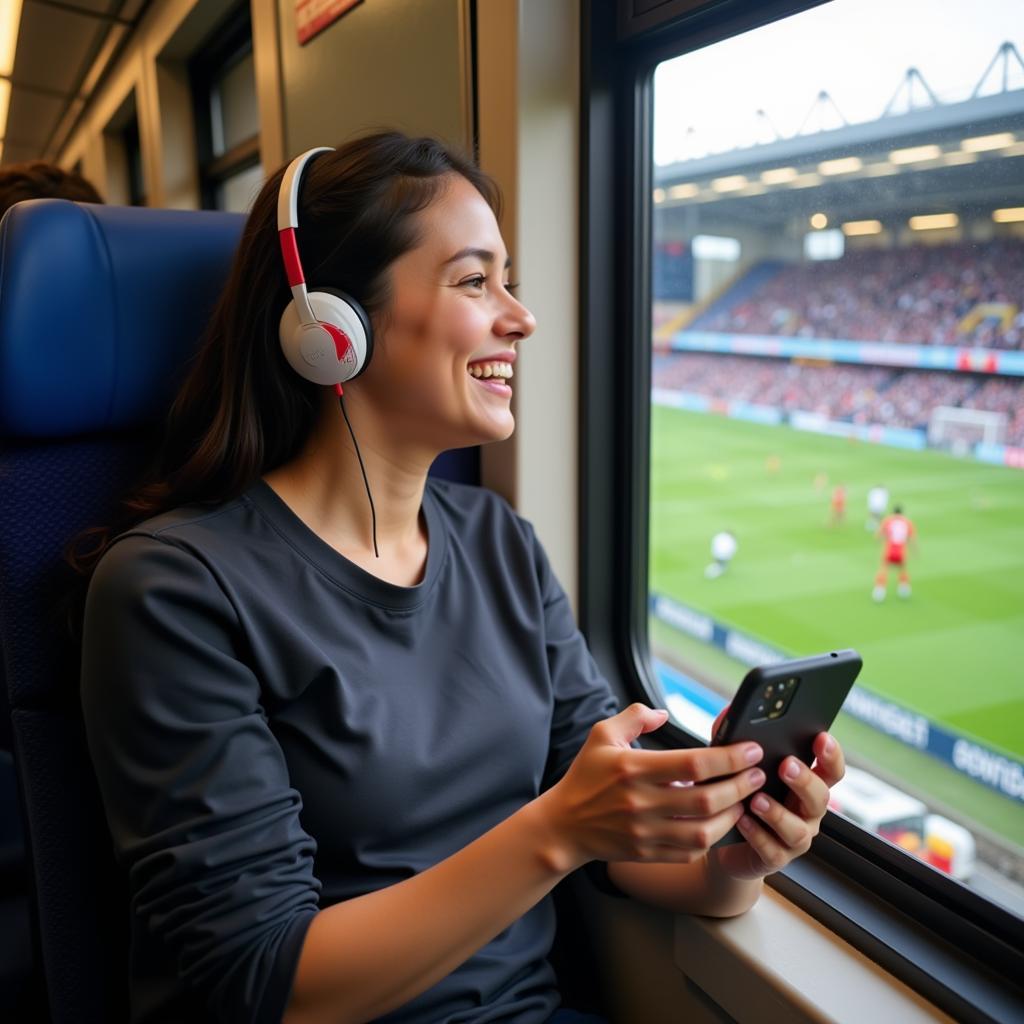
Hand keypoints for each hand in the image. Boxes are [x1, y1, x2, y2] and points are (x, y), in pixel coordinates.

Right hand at [539, 704, 766, 868]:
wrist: (563, 826)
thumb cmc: (585, 776)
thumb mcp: (602, 735)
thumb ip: (634, 717)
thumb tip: (663, 712)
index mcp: (632, 769)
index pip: (693, 765)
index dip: (729, 758)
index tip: (751, 750)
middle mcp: (641, 803)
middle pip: (706, 800)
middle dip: (741, 786)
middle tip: (759, 774)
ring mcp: (645, 832)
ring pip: (704, 831)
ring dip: (732, 816)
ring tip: (745, 799)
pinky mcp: (648, 853)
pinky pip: (690, 852)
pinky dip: (712, 838)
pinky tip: (721, 822)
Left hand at [712, 729, 845, 881]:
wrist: (724, 840)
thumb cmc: (737, 793)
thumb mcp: (736, 765)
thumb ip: (735, 740)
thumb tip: (729, 712)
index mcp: (806, 784)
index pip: (830, 769)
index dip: (831, 755)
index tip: (821, 737)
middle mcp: (807, 811)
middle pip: (821, 797)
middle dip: (805, 780)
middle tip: (786, 765)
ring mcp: (795, 837)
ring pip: (800, 830)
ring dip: (778, 813)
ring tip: (756, 799)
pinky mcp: (775, 858)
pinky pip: (773, 850)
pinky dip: (758, 835)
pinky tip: (742, 820)